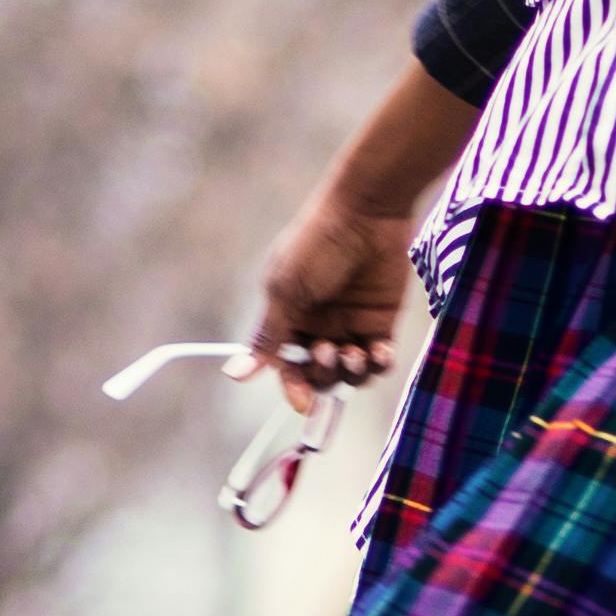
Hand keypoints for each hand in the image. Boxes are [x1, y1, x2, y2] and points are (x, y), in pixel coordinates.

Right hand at [251, 190, 415, 401]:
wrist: (366, 213)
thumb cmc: (316, 247)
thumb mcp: (286, 293)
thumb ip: (268, 338)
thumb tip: (233, 374)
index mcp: (289, 318)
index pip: (287, 365)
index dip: (293, 387)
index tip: (303, 402)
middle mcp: (319, 325)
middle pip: (318, 374)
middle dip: (322, 374)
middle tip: (328, 349)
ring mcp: (351, 325)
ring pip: (349, 373)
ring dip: (350, 373)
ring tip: (354, 352)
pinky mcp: (381, 321)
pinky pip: (379, 360)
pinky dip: (379, 364)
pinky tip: (378, 351)